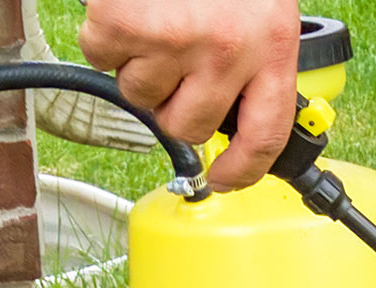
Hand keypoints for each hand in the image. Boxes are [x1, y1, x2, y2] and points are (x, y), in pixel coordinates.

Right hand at [79, 0, 302, 191]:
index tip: (223, 181)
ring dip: (140, 63)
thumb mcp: (260, 7)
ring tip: (157, 16)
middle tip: (177, 59)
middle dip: (175, 102)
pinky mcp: (125, 24)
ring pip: (139, 96)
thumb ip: (254, 62)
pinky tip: (131, 5)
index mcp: (274, 44)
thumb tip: (234, 122)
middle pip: (187, 127)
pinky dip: (106, 35)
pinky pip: (101, 57)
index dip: (242, 172)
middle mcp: (228, 49)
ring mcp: (174, 39)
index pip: (265, 137)